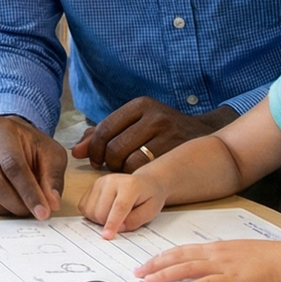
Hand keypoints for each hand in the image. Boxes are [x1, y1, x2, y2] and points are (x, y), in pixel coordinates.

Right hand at [0, 115, 65, 219]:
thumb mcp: (50, 154)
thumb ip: (52, 177)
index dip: (29, 192)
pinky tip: (2, 202)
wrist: (3, 137)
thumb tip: (51, 204)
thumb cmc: (27, 146)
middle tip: (31, 212)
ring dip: (3, 209)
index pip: (12, 165)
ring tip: (18, 205)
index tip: (43, 212)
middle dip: (16, 204)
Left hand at [73, 98, 232, 172]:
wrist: (203, 134)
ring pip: (129, 161)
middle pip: (115, 147)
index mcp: (140, 105)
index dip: (94, 148)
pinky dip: (136, 176)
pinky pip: (145, 170)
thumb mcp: (135, 123)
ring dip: (122, 171)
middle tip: (110, 167)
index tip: (95, 160)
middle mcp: (155, 116)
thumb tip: (77, 151)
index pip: (105, 128)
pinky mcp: (177, 152)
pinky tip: (139, 175)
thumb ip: (104, 133)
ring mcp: (168, 134)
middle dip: (107, 162)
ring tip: (126, 170)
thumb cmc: (160, 130)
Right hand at [78, 172, 168, 237]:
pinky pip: (84, 207)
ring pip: (90, 210)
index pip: (119, 207)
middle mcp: (111, 180)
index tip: (107, 236)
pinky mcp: (92, 186)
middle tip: (121, 223)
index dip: (112, 223)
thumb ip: (135, 221)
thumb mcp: (151, 211)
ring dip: (99, 220)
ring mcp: (99, 182)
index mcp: (130, 185)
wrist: (145, 182)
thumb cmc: (149, 197)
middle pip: (101, 211)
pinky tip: (104, 211)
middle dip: (107, 224)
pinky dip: (92, 214)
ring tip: (113, 216)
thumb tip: (117, 229)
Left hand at [136, 240, 280, 281]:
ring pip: (187, 269)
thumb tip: (205, 262)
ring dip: (165, 275)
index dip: (161, 257)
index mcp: (215, 248)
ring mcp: (223, 267)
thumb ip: (220, 256)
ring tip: (149, 281)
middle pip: (178, 258)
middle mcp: (215, 255)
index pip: (181, 250)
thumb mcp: (238, 252)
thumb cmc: (266, 258)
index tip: (146, 263)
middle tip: (138, 273)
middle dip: (155, 265)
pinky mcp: (233, 281)